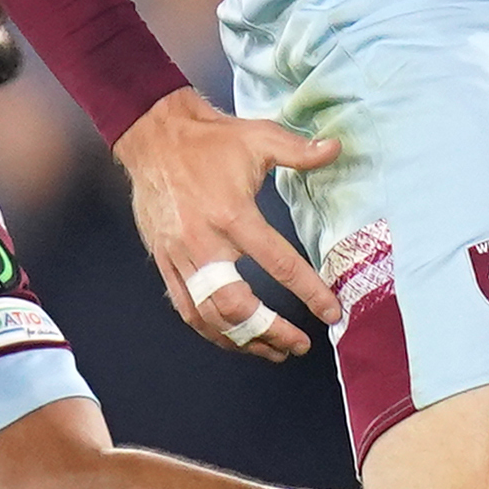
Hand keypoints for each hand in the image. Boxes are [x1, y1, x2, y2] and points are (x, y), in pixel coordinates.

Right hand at [113, 86, 339, 360]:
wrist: (153, 137)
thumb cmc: (209, 140)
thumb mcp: (259, 138)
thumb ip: (299, 150)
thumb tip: (335, 149)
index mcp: (233, 215)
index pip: (279, 264)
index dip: (309, 292)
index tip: (331, 312)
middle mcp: (204, 243)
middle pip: (239, 306)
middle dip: (272, 331)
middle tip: (298, 344)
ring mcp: (180, 256)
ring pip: (209, 315)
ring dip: (242, 340)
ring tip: (272, 351)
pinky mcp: (164, 261)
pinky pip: (186, 307)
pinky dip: (209, 329)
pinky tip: (231, 339)